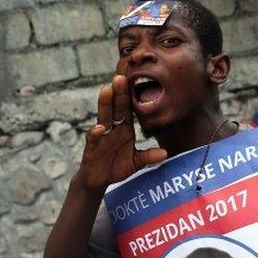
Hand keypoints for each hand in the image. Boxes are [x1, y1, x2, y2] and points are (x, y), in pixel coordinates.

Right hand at [75, 75, 166, 189]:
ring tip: (107, 90)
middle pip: (115, 109)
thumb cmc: (117, 167)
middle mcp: (112, 129)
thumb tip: (165, 153)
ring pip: (103, 118)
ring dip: (104, 104)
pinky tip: (99, 128)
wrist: (98, 180)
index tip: (135, 81)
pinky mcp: (91, 148)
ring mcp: (101, 137)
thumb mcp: (136, 162)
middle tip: (121, 77)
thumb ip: (148, 156)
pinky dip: (95, 133)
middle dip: (118, 94)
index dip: (130, 97)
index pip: (128, 110)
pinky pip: (93, 139)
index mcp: (124, 129)